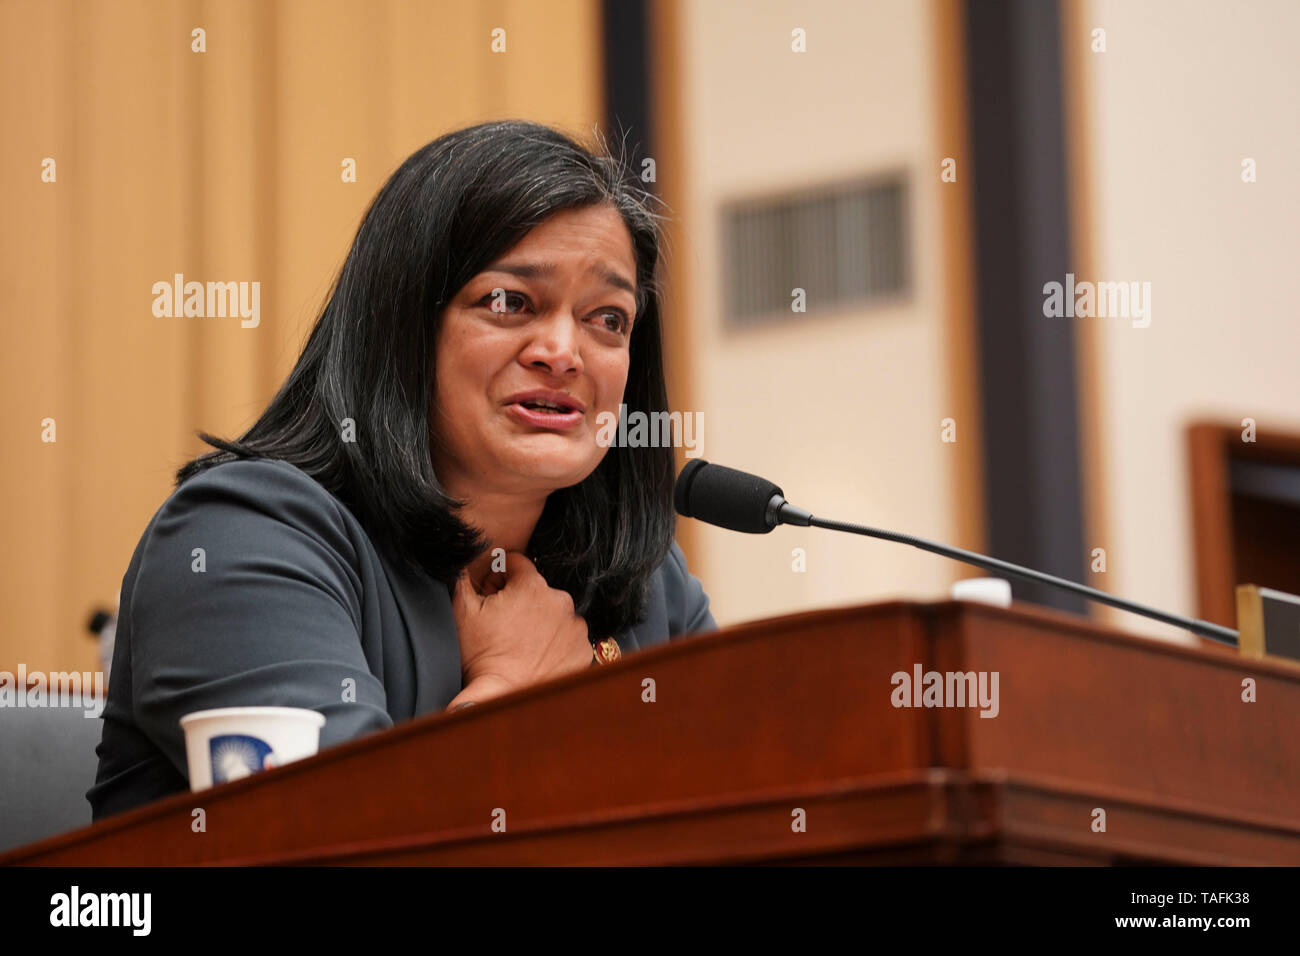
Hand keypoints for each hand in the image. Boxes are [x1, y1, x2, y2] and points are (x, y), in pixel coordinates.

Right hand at [448, 551, 591, 705]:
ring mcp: (576, 627)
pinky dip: (555, 642)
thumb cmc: (481, 655)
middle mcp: (561, 601)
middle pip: (536, 589)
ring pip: (554, 613)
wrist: (504, 698)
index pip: (516, 564)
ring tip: (520, 642)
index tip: (492, 595)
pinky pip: (568, 636)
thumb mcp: (461, 610)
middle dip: (520, 600)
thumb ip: (462, 575)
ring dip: (540, 620)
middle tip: (503, 625)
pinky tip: (537, 654)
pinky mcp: (583, 649)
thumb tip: (463, 557)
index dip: (499, 577)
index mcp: (532, 585)